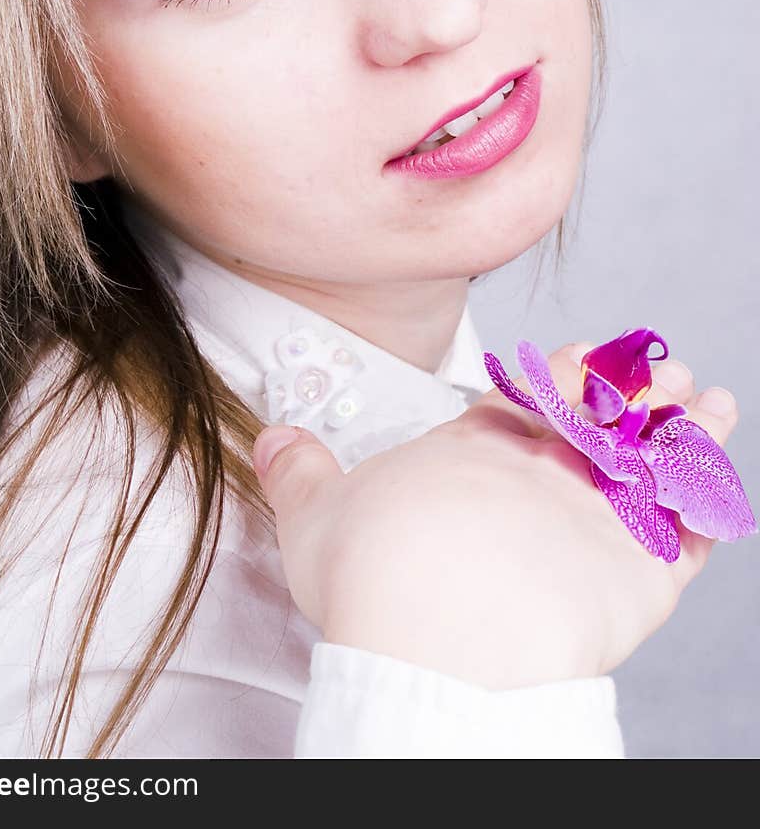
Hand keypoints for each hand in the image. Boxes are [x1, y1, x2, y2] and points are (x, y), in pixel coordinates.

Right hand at [251, 343, 737, 689]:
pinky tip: (726, 478)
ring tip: (709, 400)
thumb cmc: (375, 572)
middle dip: (631, 389)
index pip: (526, 401)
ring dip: (687, 427)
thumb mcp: (317, 511)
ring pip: (656, 461)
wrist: (439, 628)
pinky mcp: (645, 570)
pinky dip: (715, 501)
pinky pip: (694, 530)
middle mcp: (545, 470)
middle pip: (599, 418)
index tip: (579, 358)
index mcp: (477, 448)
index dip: (554, 378)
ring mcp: (600, 513)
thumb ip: (299, 470)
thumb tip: (273, 439)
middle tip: (660, 369)